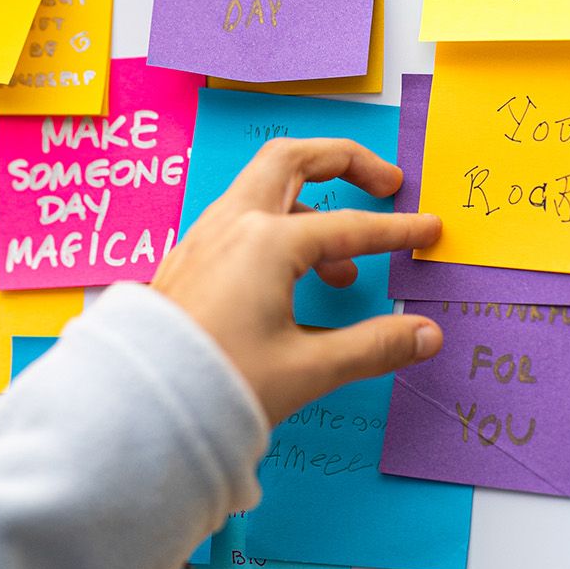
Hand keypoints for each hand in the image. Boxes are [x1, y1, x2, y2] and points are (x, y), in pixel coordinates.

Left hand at [152, 137, 443, 424]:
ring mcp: (203, 239)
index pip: (350, 226)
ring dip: (311, 205)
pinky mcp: (188, 262)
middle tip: (384, 185)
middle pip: (293, 160)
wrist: (140, 408)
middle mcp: (231, 226)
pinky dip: (279, 229)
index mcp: (265, 241)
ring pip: (263, 189)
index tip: (428, 230)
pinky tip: (292, 280)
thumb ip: (374, 346)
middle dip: (345, 163)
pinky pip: (241, 221)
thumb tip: (425, 335)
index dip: (397, 230)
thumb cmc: (218, 385)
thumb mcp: (308, 368)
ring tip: (342, 266)